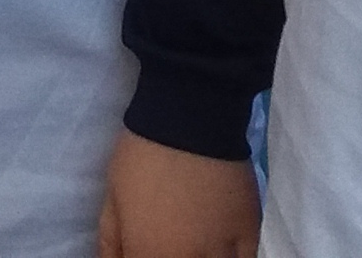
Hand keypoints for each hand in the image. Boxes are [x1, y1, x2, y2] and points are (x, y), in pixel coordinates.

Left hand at [98, 130, 258, 257]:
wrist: (190, 117)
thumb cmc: (142, 154)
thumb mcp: (112, 196)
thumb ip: (111, 242)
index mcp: (149, 253)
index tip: (142, 247)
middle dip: (173, 254)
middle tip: (170, 238)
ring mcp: (221, 250)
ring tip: (196, 241)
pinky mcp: (250, 231)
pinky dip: (234, 257)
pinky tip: (222, 245)